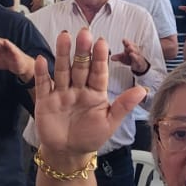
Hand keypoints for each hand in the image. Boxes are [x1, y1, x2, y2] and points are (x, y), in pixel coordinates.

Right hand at [33, 29, 147, 160]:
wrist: (68, 153)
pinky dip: (42, 72)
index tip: (102, 42)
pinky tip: (42, 59)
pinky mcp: (45, 101)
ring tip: (64, 36)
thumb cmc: (91, 136)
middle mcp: (78, 88)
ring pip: (62, 70)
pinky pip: (44, 84)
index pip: (99, 72)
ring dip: (63, 54)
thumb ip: (124, 105)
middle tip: (84, 32)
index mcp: (96, 92)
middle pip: (80, 67)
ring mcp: (61, 93)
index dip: (100, 58)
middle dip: (82, 51)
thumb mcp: (110, 123)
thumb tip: (143, 90)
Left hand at [111, 39, 150, 75]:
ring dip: (133, 50)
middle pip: (133, 47)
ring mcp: (138, 56)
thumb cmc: (130, 59)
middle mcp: (135, 51)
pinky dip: (136, 58)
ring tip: (130, 49)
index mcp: (130, 48)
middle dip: (130, 45)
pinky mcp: (140, 62)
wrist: (139, 65)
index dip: (126, 42)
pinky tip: (133, 55)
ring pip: (137, 53)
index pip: (129, 44)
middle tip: (128, 45)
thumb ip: (117, 57)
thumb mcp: (123, 58)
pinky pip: (138, 60)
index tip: (124, 40)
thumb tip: (111, 58)